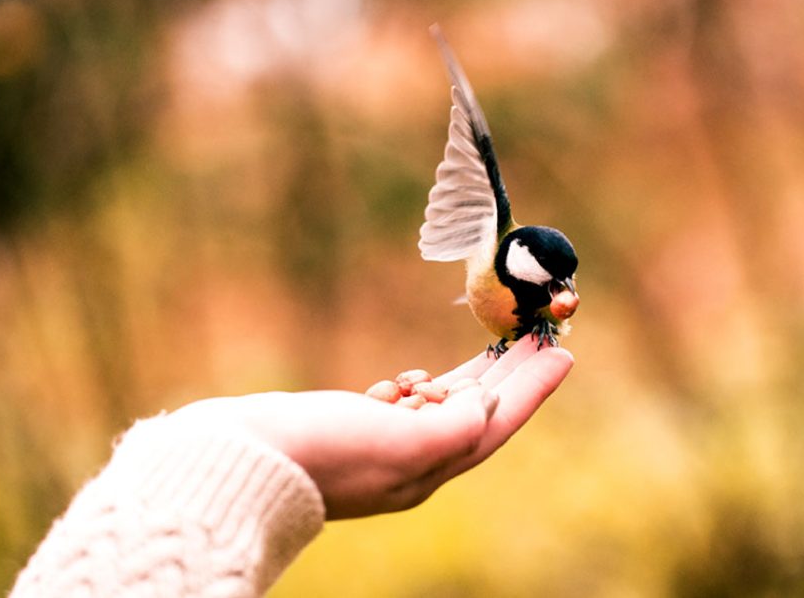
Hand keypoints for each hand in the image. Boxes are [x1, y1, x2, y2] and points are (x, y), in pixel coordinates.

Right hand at [171, 336, 573, 518]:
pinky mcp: (353, 429)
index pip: (495, 424)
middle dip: (512, 375)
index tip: (564, 352)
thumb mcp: (392, 445)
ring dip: (471, 376)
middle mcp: (411, 460)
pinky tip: (416, 377)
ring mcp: (381, 445)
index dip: (532, 389)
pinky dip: (417, 387)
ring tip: (497, 346)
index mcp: (427, 467)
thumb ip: (448, 431)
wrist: (239, 457)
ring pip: (442, 407)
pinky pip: (402, 407)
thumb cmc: (316, 451)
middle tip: (540, 336)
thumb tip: (485, 413)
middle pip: (477, 412)